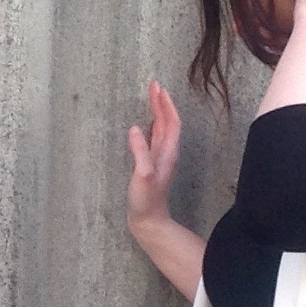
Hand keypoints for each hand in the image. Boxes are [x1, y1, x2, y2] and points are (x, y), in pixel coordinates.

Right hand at [127, 81, 180, 230]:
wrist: (149, 221)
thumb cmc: (146, 200)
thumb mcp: (142, 175)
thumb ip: (140, 152)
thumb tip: (134, 129)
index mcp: (167, 152)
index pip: (170, 122)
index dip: (165, 104)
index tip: (158, 88)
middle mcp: (166, 153)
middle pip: (167, 122)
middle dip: (161, 103)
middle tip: (153, 85)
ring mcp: (160, 158)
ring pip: (162, 129)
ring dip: (158, 112)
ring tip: (152, 97)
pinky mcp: (152, 164)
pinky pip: (154, 138)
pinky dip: (152, 125)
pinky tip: (146, 123)